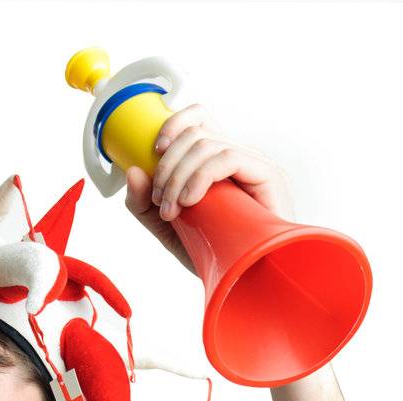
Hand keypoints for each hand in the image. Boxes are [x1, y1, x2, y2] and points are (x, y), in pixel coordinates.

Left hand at [122, 104, 292, 274]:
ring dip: (178, 176)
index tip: (153, 150)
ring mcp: (254, 163)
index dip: (173, 124)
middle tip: (158, 200)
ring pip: (206, 144)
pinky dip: (201, 176)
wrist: (247, 280)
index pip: (198, 118)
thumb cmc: (213, 254)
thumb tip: (133, 171)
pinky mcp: (269, 175)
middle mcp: (236, 156)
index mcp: (215, 161)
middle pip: (195, 132)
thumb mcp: (167, 229)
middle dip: (166, 166)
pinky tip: (190, 201)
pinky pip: (227, 157)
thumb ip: (144, 204)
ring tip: (172, 211)